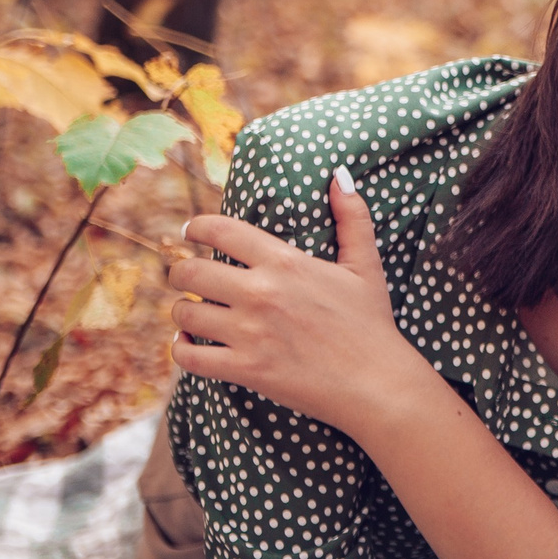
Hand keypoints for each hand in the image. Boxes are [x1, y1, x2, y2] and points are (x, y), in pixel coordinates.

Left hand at [170, 170, 433, 438]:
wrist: (377, 383)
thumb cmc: (372, 323)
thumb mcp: (365, 265)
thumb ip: (352, 217)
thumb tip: (341, 174)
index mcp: (285, 263)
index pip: (220, 230)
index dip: (196, 227)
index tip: (191, 232)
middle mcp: (261, 293)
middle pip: (189, 271)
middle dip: (181, 272)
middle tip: (186, 276)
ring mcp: (250, 333)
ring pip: (184, 313)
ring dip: (183, 311)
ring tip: (192, 311)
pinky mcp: (245, 369)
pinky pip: (188, 357)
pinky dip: (180, 349)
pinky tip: (188, 343)